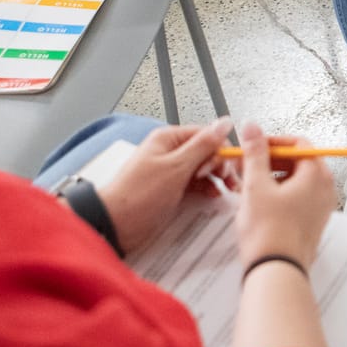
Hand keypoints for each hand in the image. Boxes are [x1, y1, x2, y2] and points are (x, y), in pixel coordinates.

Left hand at [93, 120, 228, 253]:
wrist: (115, 225)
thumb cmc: (140, 194)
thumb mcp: (176, 167)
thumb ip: (203, 145)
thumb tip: (225, 122)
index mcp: (169, 139)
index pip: (208, 135)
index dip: (223, 150)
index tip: (232, 168)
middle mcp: (170, 151)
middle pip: (207, 151)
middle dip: (221, 165)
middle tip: (229, 182)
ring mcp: (170, 170)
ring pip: (202, 168)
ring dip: (216, 178)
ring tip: (226, 191)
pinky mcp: (170, 188)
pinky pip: (195, 184)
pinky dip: (206, 189)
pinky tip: (213, 196)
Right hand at [230, 121, 335, 267]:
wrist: (275, 271)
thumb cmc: (269, 232)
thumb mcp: (256, 184)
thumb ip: (255, 152)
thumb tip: (253, 128)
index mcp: (317, 174)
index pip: (298, 143)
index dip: (272, 142)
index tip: (252, 147)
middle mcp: (324, 189)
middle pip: (297, 162)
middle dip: (268, 161)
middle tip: (245, 166)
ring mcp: (320, 207)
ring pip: (294, 181)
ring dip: (270, 179)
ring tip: (247, 187)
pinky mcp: (311, 223)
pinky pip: (295, 199)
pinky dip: (277, 196)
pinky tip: (256, 204)